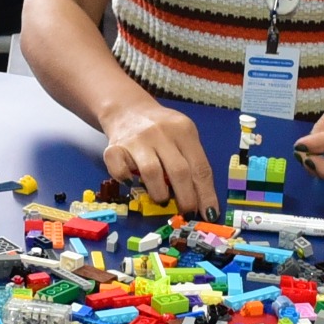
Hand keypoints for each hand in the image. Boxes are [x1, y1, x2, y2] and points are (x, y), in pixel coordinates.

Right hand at [102, 101, 216, 214]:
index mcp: (184, 131)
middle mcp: (161, 133)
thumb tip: (201, 201)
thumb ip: (191, 162)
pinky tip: (132, 181)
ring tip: (161, 198)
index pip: (200, 167)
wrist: (128, 109)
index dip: (206, 194)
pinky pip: (121, 171)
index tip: (209, 214)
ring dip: (159, 193)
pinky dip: (127, 181)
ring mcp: (137, 140)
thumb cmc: (162, 129)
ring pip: (152, 173)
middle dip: (186, 198)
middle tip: (186, 212)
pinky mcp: (114, 148)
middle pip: (179, 171)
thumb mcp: (183, 136)